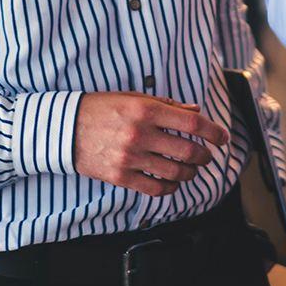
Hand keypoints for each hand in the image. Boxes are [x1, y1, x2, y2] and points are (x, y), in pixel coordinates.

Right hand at [72, 93, 228, 195]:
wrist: (63, 129)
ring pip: (174, 171)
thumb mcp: (134, 97)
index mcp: (145, 109)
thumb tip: (195, 111)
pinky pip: (154, 188)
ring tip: (192, 169)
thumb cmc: (100, 108)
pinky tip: (173, 182)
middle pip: (187, 150)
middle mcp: (140, 133)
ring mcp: (130, 157)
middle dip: (204, 155)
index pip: (191, 122)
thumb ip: (167, 104)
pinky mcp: (121, 176)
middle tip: (207, 155)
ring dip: (190, 173)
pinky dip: (170, 187)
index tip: (223, 137)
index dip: (213, 131)